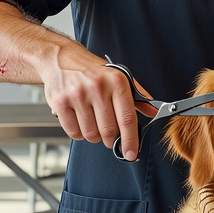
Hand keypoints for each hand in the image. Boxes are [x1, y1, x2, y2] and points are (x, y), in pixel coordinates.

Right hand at [40, 57, 156, 160]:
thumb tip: (153, 112)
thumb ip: (137, 95)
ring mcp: (77, 95)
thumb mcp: (118, 76)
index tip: (131, 153)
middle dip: (111, 139)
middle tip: (109, 134)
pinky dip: (78, 133)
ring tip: (92, 122)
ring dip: (94, 136)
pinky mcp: (60, 103)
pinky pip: (73, 132)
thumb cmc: (92, 70)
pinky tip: (80, 120)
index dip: (131, 140)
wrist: (61, 59)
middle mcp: (97, 87)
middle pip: (109, 130)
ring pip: (91, 134)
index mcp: (116, 82)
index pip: (127, 119)